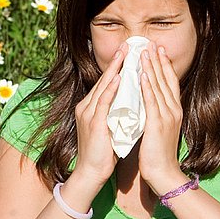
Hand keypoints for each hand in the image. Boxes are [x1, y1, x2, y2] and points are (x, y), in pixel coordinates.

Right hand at [72, 42, 126, 186]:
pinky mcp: (93, 123)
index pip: (107, 83)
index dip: (118, 67)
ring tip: (125, 54)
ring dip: (115, 69)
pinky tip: (119, 77)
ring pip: (103, 86)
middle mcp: (87, 106)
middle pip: (104, 79)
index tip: (130, 53)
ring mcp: (88, 113)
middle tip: (129, 45)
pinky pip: (103, 102)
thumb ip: (117, 112)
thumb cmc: (104, 152)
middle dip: (117, 62)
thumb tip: (132, 101)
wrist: (91, 173)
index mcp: (92, 107)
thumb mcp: (111, 126)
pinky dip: (111, 88)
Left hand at [138, 42, 186, 194]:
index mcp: (174, 110)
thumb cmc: (159, 153)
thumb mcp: (160, 128)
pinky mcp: (157, 124)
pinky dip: (148, 87)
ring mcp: (166, 116)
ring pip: (159, 86)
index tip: (159, 50)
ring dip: (152, 68)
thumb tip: (149, 100)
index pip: (170, 82)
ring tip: (145, 52)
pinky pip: (152, 101)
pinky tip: (143, 75)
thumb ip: (157, 113)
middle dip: (158, 60)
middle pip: (166, 80)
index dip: (165, 65)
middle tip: (152, 43)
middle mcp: (173, 110)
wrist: (163, 173)